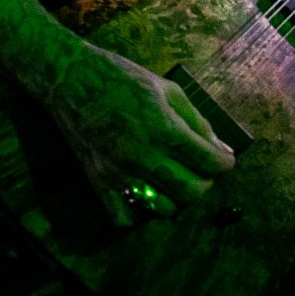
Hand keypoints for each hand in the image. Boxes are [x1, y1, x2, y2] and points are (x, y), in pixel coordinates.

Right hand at [40, 44, 235, 226]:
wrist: (70, 79)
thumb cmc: (122, 77)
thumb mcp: (167, 88)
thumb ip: (196, 120)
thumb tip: (220, 147)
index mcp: (162, 128)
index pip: (208, 161)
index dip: (224, 163)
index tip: (224, 160)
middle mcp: (142, 156)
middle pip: (191, 192)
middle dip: (205, 182)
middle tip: (201, 168)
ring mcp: (118, 174)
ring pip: (164, 209)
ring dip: (176, 197)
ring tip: (174, 177)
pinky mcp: (98, 183)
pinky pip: (127, 217)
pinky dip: (141, 211)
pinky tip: (145, 189)